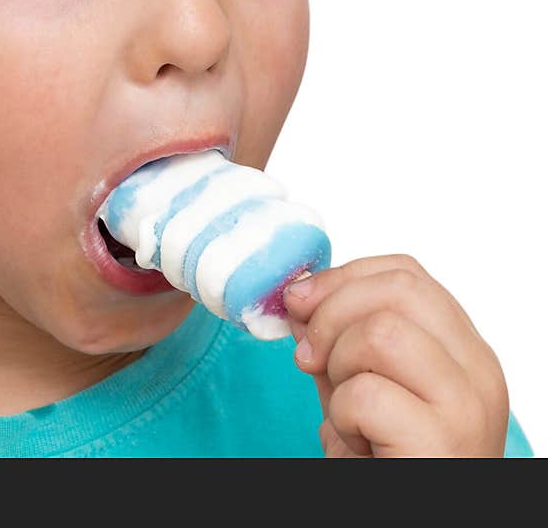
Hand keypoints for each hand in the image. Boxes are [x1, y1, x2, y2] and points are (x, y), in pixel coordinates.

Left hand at [282, 255, 509, 456]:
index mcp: (462, 349)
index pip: (406, 273)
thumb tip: (299, 294)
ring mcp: (467, 406)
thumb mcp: (357, 385)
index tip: (300, 300)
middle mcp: (477, 371)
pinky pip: (367, 393)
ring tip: (344, 407)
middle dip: (332, 310)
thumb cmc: (387, 459)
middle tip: (308, 355)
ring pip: (382, 331)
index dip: (343, 277)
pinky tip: (356, 440)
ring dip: (339, 364)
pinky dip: (342, 414)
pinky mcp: (443, 443)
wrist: (412, 519)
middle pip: (399, 288)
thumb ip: (335, 338)